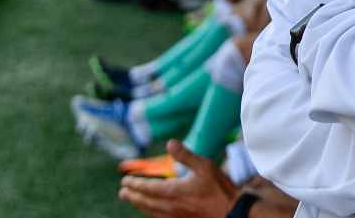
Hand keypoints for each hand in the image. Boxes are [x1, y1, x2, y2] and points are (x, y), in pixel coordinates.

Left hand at [118, 140, 237, 217]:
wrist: (232, 212)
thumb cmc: (219, 188)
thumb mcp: (204, 165)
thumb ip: (185, 155)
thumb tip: (170, 142)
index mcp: (174, 191)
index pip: (148, 188)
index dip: (136, 185)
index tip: (125, 181)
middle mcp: (171, 206)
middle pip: (146, 202)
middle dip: (133, 196)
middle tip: (122, 192)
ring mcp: (176, 216)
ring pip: (151, 212)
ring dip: (139, 206)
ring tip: (133, 200)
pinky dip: (151, 214)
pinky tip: (151, 212)